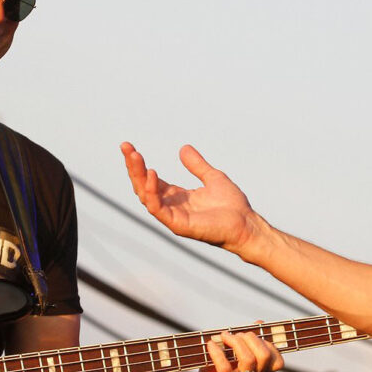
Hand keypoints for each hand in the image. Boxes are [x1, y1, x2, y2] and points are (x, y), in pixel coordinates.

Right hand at [121, 142, 257, 254]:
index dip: (139, 164)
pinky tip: (152, 174)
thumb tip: (183, 148)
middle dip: (133, 167)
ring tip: (136, 156)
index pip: (150, 180)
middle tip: (126, 147)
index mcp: (177, 197)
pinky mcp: (177, 225)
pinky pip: (158, 209)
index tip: (129, 146)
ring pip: (146, 196)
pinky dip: (152, 192)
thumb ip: (197, 165)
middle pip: (143, 186)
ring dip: (138, 176)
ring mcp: (172, 216)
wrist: (245, 222)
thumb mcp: (212, 177)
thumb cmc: (232, 205)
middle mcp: (171, 206)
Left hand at [181, 329, 283, 371]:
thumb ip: (245, 342)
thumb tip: (260, 322)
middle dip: (251, 339)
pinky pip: (225, 368)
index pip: (277, 362)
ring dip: (236, 342)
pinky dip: (218, 352)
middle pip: (265, 357)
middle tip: (236, 334)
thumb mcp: (231, 355)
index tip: (252, 334)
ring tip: (224, 336)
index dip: (269, 344)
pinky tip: (210, 345)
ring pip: (249, 361)